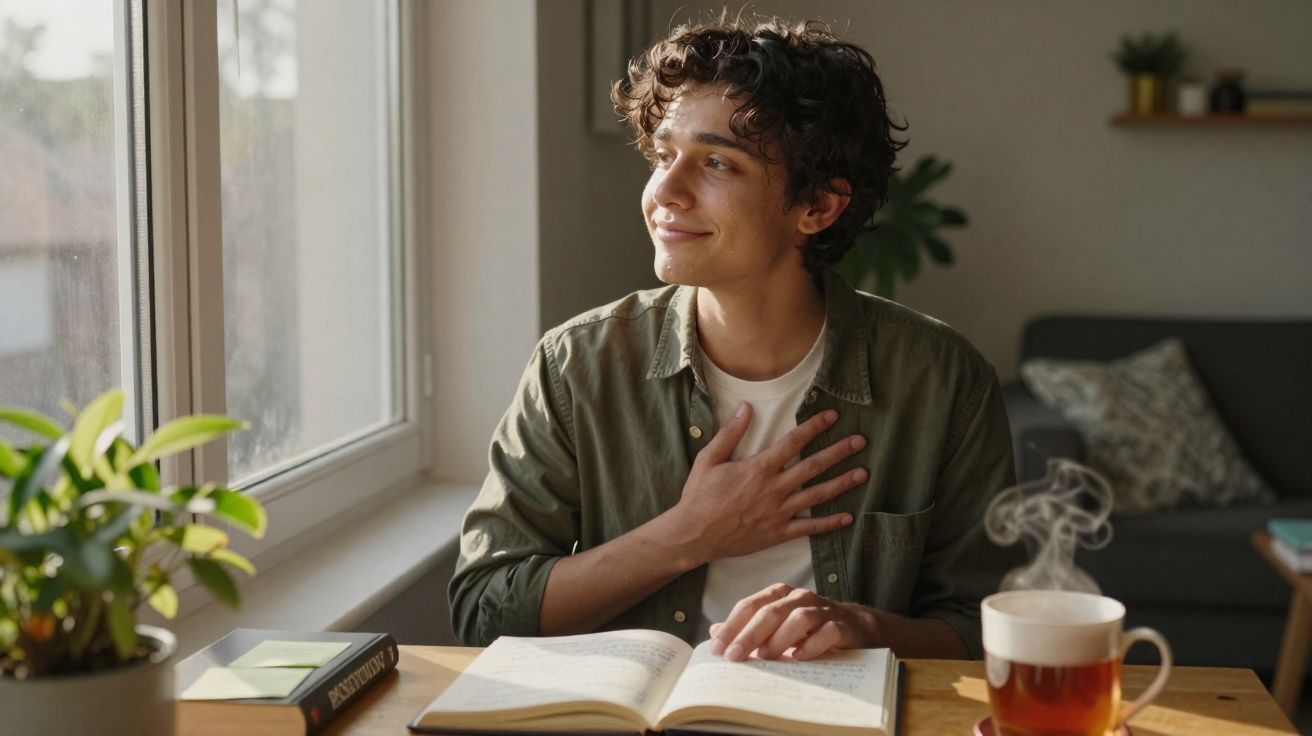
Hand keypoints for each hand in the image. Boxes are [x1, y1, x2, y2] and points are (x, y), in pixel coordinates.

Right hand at [665, 403, 867, 565]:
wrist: (694, 535)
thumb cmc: (699, 496)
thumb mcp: (709, 459)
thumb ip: (730, 433)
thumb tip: (746, 408)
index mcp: (759, 468)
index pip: (793, 442)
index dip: (814, 427)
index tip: (832, 416)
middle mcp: (774, 488)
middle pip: (814, 466)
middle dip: (839, 451)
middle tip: (860, 441)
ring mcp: (779, 512)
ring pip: (817, 495)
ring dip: (842, 483)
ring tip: (862, 473)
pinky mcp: (778, 533)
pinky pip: (809, 528)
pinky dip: (829, 523)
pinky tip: (847, 517)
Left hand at [709, 584, 876, 660]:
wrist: (856, 627)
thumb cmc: (809, 628)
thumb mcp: (776, 626)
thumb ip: (747, 628)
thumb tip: (714, 633)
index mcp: (780, 595)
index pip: (750, 606)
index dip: (732, 626)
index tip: (717, 649)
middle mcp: (799, 598)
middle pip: (770, 612)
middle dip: (749, 634)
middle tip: (734, 657)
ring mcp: (823, 610)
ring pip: (798, 618)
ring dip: (779, 639)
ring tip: (765, 657)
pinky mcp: (843, 625)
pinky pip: (827, 632)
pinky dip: (812, 645)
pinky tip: (799, 658)